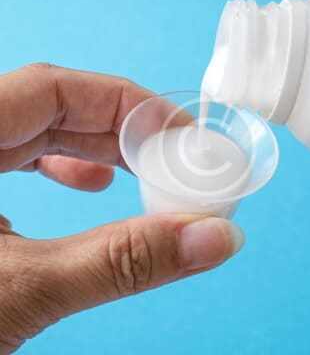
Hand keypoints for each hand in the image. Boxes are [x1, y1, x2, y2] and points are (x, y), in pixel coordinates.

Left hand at [0, 63, 243, 352]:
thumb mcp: (20, 294)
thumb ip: (122, 263)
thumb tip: (217, 239)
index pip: (52, 87)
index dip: (125, 102)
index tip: (179, 130)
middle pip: (51, 106)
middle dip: (120, 129)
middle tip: (172, 156)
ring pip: (37, 129)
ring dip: (97, 147)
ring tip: (142, 169)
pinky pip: (17, 155)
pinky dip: (61, 167)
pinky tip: (90, 185)